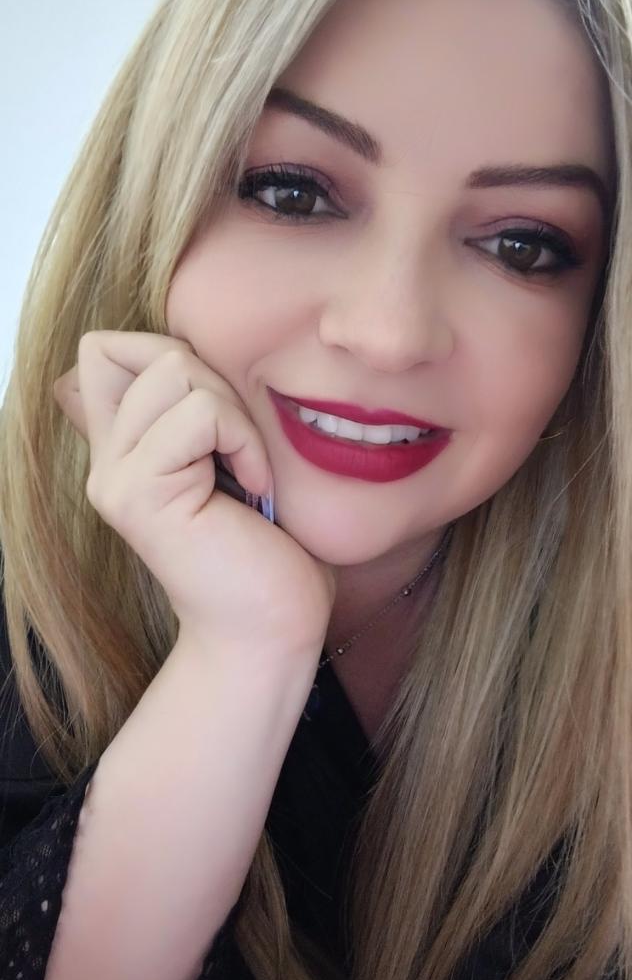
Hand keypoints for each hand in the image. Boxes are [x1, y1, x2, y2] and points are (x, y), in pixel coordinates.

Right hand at [53, 330, 336, 647]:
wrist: (272, 630)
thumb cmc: (270, 550)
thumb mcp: (231, 457)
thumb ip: (195, 412)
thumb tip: (184, 358)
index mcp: (123, 448)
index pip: (106, 350)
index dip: (169, 353)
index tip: (218, 418)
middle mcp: (106, 461)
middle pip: (148, 349)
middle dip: (217, 382)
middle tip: (243, 452)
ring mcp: (116, 479)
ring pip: (174, 371)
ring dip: (233, 413)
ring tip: (249, 471)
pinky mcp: (139, 495)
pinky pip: (200, 414)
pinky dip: (243, 441)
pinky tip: (255, 489)